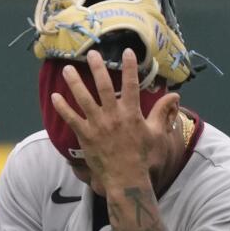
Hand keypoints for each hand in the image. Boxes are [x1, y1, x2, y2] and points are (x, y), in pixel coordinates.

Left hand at [48, 49, 179, 191]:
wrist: (126, 179)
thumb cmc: (143, 156)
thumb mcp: (156, 133)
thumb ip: (162, 112)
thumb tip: (175, 95)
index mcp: (131, 113)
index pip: (131, 84)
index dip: (130, 67)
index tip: (127, 51)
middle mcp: (113, 115)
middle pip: (104, 86)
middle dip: (97, 68)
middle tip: (92, 53)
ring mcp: (97, 125)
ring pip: (83, 99)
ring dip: (74, 83)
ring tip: (67, 69)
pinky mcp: (85, 136)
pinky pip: (71, 119)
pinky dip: (62, 107)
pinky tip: (54, 96)